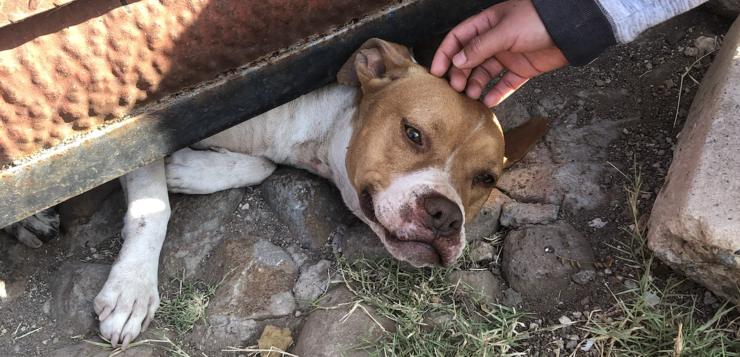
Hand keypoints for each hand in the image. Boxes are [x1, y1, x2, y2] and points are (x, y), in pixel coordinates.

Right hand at [431, 0, 568, 106]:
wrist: (570, 28)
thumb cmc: (538, 20)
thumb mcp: (505, 30)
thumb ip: (480, 46)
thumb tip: (458, 60)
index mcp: (486, 25)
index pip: (457, 39)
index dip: (445, 55)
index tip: (436, 72)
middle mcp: (494, 41)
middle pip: (469, 60)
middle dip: (460, 74)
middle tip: (457, 88)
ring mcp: (507, 56)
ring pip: (485, 74)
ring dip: (476, 85)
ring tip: (472, 96)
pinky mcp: (522, 69)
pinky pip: (505, 84)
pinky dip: (496, 93)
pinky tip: (488, 102)